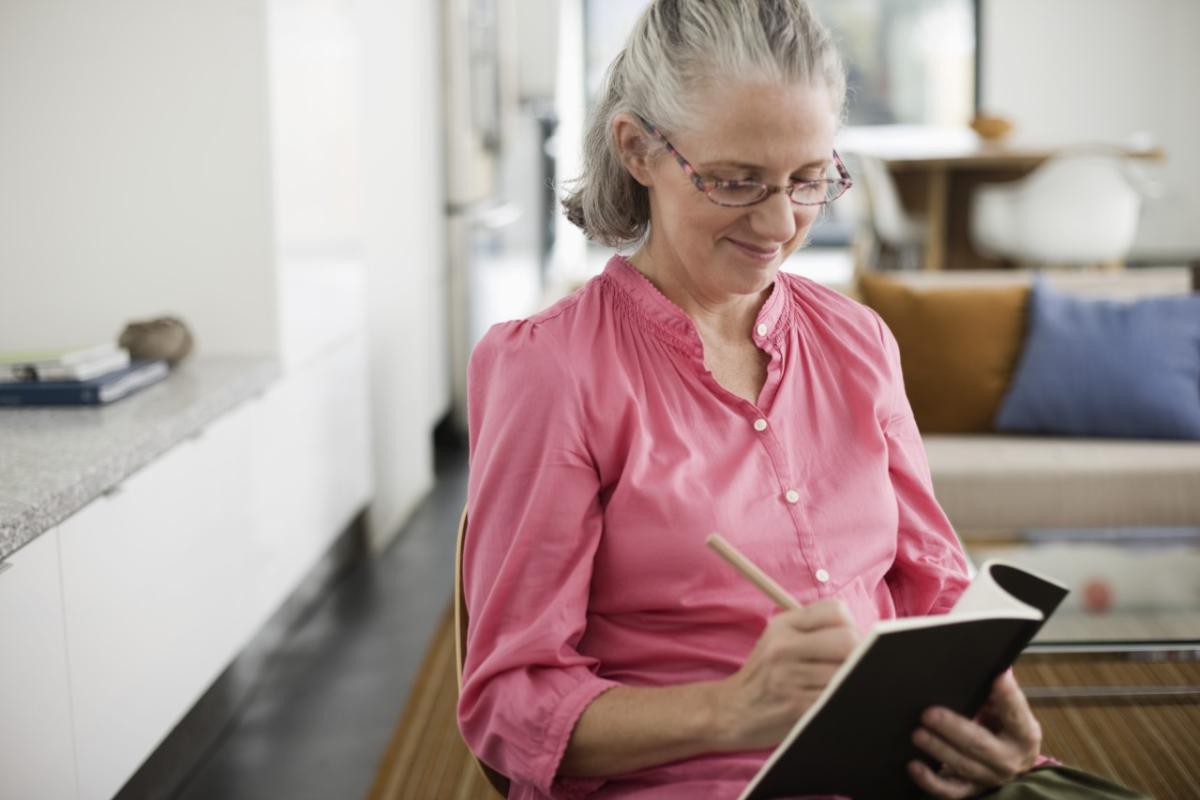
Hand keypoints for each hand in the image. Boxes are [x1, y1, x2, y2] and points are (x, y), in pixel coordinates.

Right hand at [711, 599, 860, 749]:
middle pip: (848, 640)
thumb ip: (813, 632)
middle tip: (853, 668)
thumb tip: (865, 638)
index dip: (850, 626)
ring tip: (842, 686)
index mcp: (782, 626)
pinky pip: (836, 698)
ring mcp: (789, 677)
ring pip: (846, 672)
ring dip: (852, 681)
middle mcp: (783, 647)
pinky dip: (842, 700)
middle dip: (860, 655)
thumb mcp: (776, 641)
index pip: (836, 611)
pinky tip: (834, 702)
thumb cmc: (764, 676)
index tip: (847, 642)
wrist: (730, 710)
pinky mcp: (796, 706)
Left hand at [908, 671, 1041, 798]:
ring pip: (962, 766)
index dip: (1008, 697)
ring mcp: (989, 777)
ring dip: (938, 749)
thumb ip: (997, 694)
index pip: (1016, 714)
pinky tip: (913, 765)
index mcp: (1024, 734)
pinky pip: (950, 790)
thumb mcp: (1008, 711)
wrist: (1012, 762)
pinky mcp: (971, 790)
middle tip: (929, 714)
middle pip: (980, 744)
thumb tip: (993, 669)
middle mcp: (1009, 760)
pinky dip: (930, 780)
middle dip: (953, 728)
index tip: (998, 678)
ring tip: (917, 734)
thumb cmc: (1004, 728)